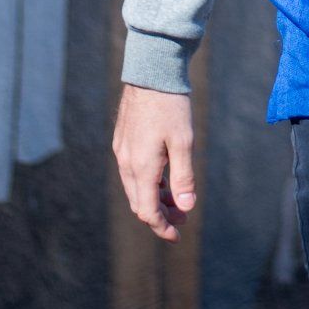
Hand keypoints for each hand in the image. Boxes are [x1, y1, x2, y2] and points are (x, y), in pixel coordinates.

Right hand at [113, 82, 198, 242]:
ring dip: (155, 199)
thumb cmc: (171, 106)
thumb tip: (185, 206)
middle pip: (140, 203)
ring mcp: (122, 151)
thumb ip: (183, 176)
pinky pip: (133, 173)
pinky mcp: (123, 141)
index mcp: (141, 166)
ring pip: (135, 188)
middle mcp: (127, 162)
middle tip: (183, 217)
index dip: (162, 227)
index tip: (177, 236)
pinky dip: (149, 183)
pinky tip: (165, 177)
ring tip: (177, 198)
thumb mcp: (183, 142)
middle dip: (160, 215)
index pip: (147, 211)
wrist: (151, 72)